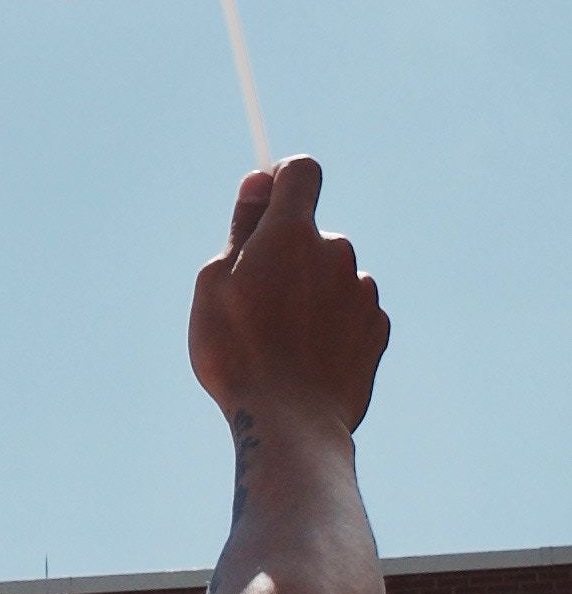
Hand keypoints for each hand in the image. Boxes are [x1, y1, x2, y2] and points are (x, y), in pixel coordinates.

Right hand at [189, 156, 389, 433]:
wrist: (289, 421)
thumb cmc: (236, 351)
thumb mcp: (215, 284)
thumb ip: (242, 229)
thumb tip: (258, 182)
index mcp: (290, 234)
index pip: (301, 172)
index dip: (282, 181)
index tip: (264, 203)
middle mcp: (335, 252)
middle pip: (312, 234)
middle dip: (287, 255)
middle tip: (253, 301)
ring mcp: (362, 290)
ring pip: (332, 275)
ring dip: (310, 292)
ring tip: (279, 339)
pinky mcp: (378, 328)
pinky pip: (351, 310)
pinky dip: (331, 324)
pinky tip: (306, 357)